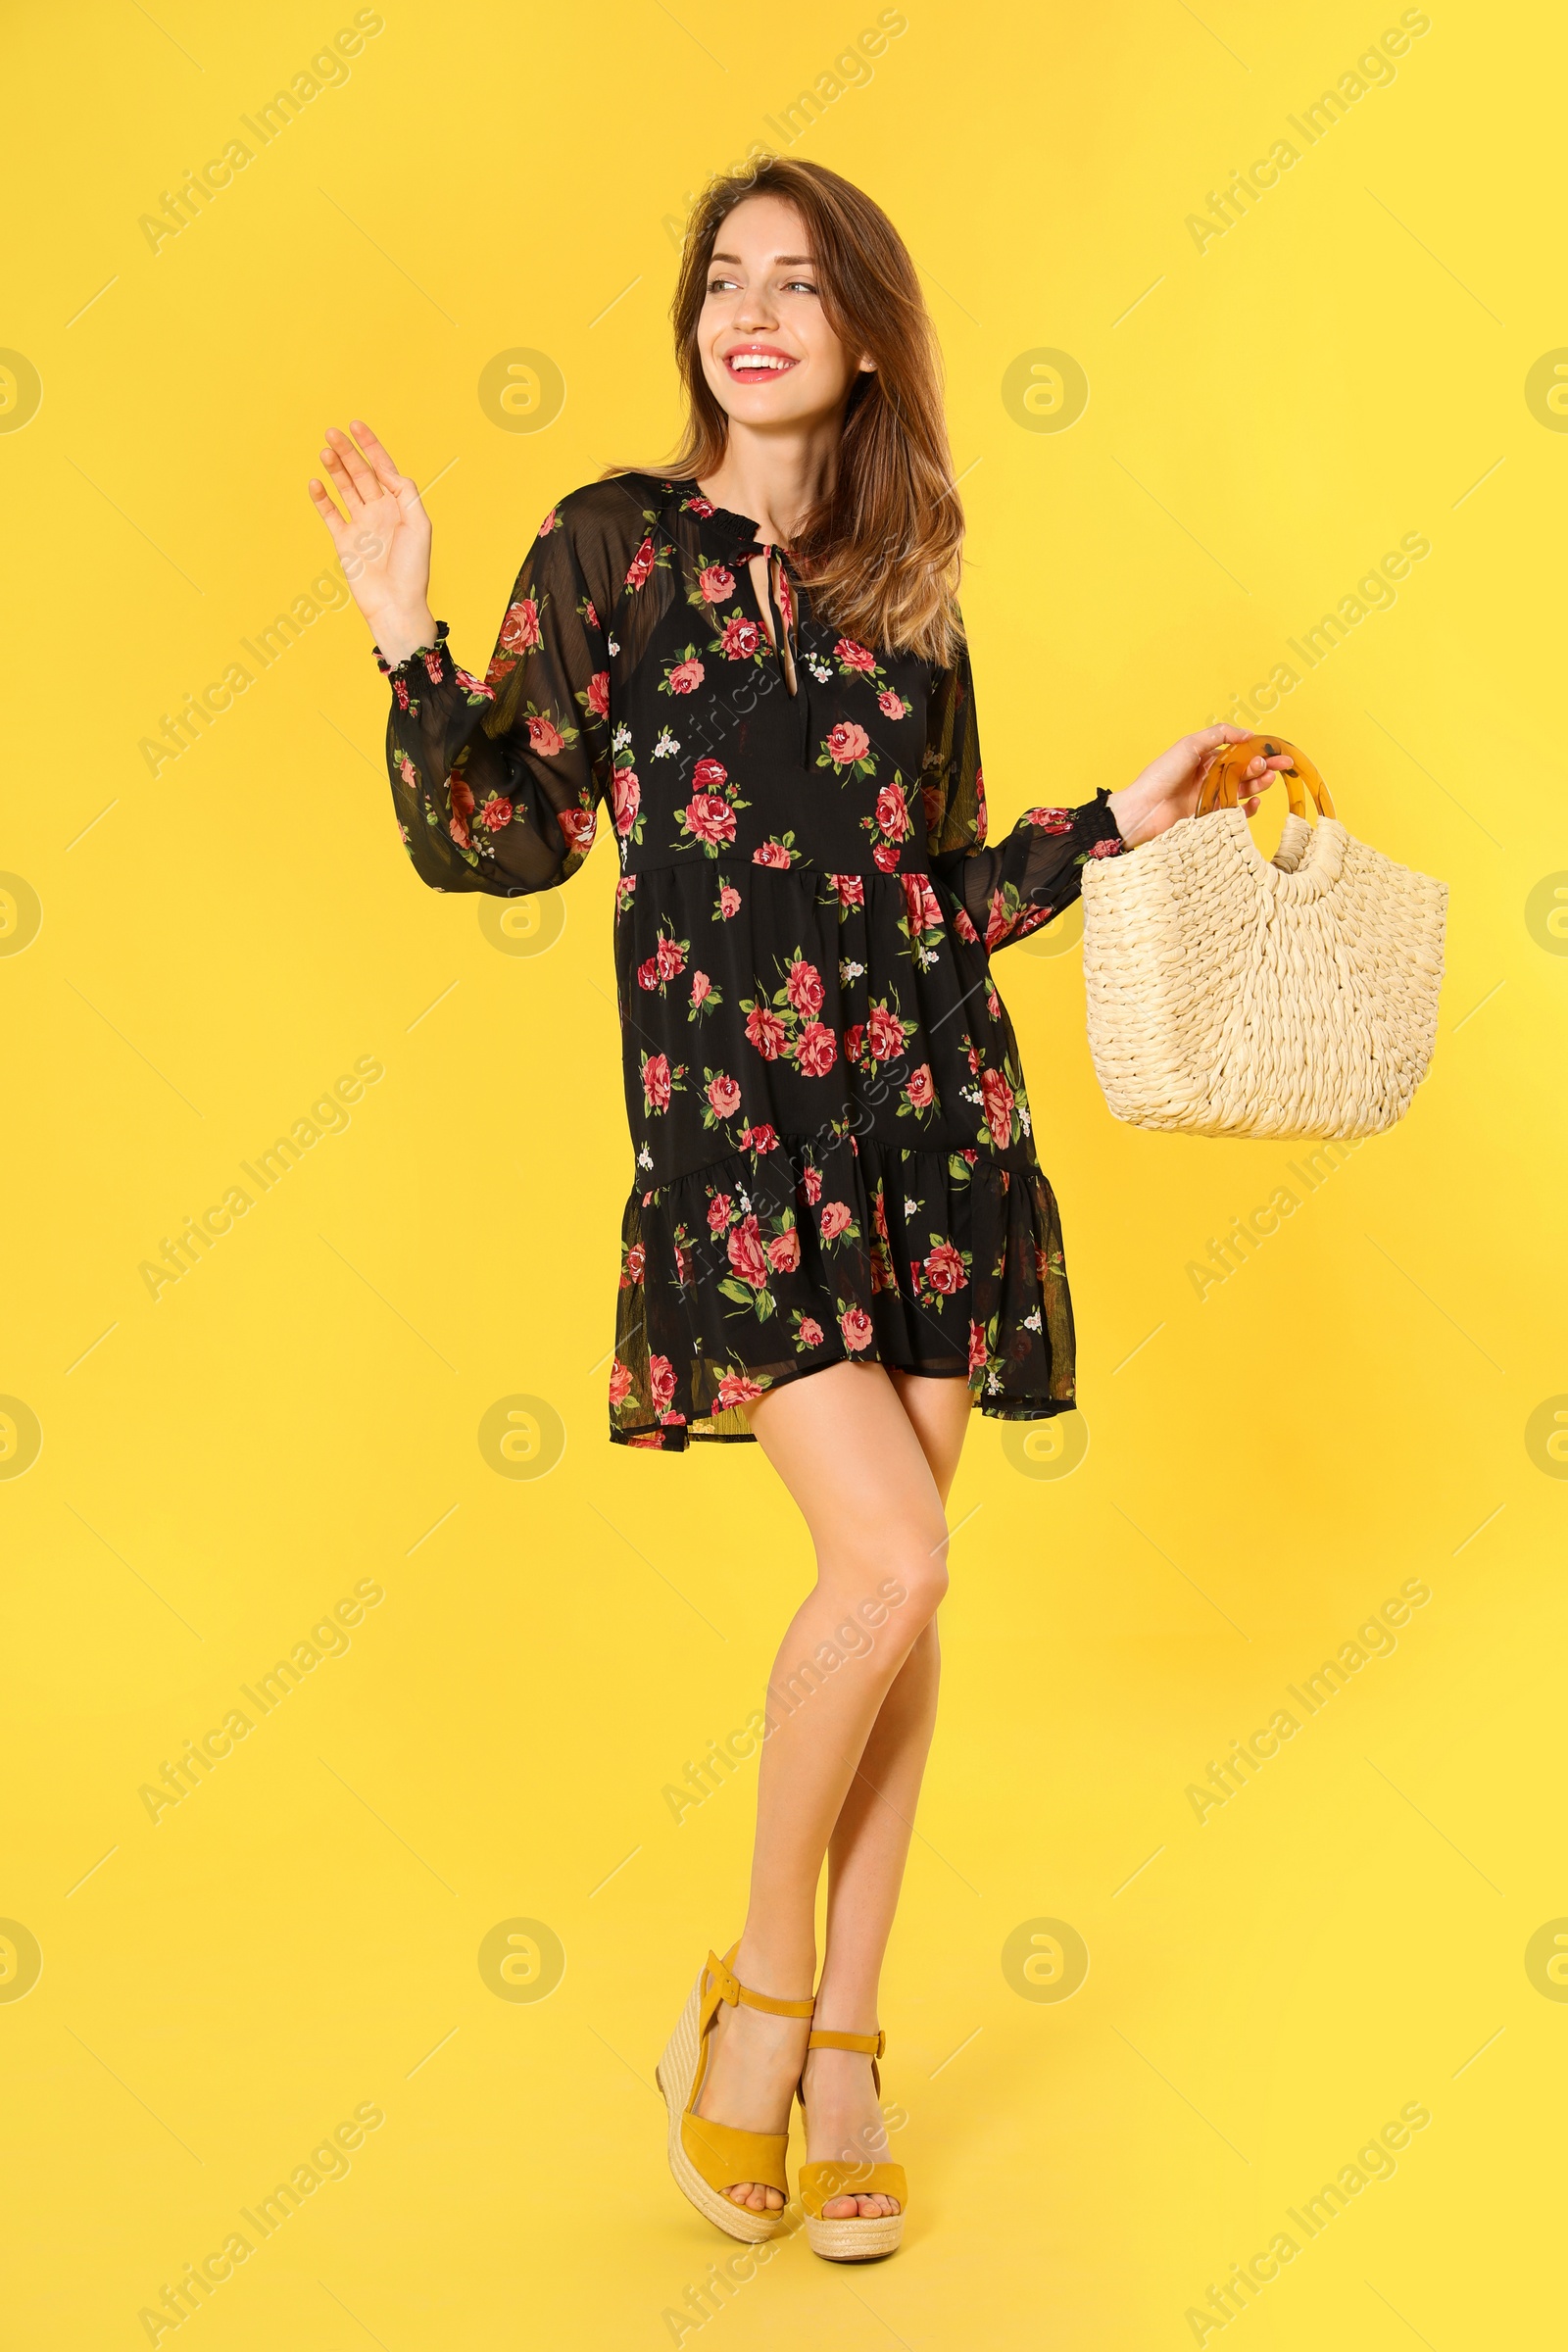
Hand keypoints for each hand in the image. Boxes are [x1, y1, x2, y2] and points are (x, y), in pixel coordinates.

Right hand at [307, 420, 435, 663]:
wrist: (395, 605)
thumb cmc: (413, 570)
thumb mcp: (419, 526)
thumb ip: (406, 493)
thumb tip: (388, 472)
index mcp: (400, 506)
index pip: (383, 468)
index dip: (371, 446)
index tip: (356, 425)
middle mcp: (379, 512)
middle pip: (361, 474)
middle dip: (347, 451)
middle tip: (332, 432)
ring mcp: (360, 526)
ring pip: (345, 489)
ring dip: (335, 469)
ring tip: (325, 450)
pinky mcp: (344, 542)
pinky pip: (330, 514)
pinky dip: (321, 498)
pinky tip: (315, 482)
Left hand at [1105, 725, 1295, 849]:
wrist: (1142, 810)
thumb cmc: (1160, 775)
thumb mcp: (1189, 746)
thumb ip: (1218, 735)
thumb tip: (1248, 733)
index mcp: (1206, 758)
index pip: (1239, 752)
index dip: (1258, 751)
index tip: (1275, 750)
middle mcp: (1210, 777)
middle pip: (1245, 771)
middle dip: (1264, 766)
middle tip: (1281, 765)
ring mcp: (1211, 798)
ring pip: (1243, 790)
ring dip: (1258, 783)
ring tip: (1268, 777)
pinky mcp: (1210, 818)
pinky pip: (1235, 813)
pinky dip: (1247, 808)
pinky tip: (1255, 802)